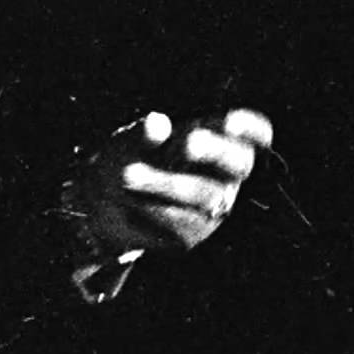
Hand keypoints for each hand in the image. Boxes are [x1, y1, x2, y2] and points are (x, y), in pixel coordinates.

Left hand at [66, 108, 274, 256]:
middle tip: (188, 143)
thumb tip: (157, 123)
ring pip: (206, 194)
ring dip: (165, 182)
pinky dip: (151, 208)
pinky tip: (130, 200)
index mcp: (215, 140)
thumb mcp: (129, 140)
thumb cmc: (127, 158)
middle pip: (240, 163)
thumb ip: (143, 133)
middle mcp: (223, 173)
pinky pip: (182, 221)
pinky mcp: (193, 231)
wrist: (99, 202)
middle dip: (215, 151)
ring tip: (127, 174)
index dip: (250, 128)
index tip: (230, 122)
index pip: (254, 134)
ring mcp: (213, 204)